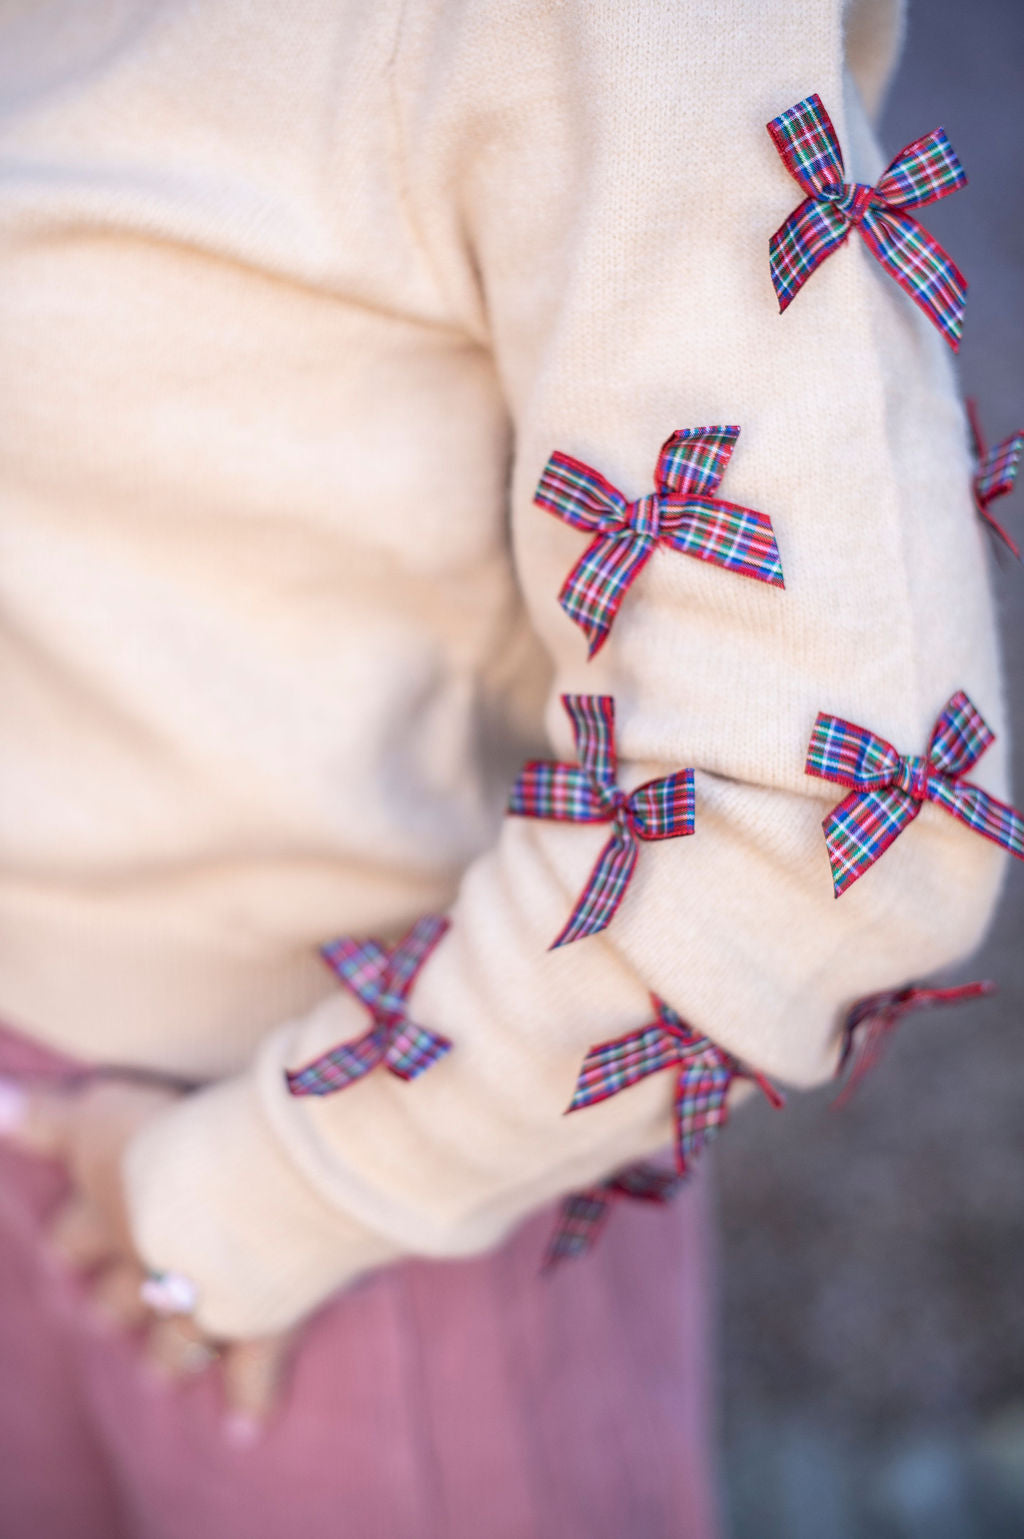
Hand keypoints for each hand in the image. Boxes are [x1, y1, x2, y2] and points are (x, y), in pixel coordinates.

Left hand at [1, 1075, 294, 1439]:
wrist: (240, 1191)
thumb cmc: (168, 1140)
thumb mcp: (100, 1114)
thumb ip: (47, 1117)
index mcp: (114, 1217)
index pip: (77, 1239)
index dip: (71, 1244)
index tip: (63, 1252)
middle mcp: (148, 1269)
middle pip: (120, 1299)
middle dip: (113, 1307)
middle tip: (103, 1318)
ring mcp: (201, 1305)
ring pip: (176, 1340)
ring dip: (168, 1355)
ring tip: (161, 1372)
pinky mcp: (259, 1323)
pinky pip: (254, 1370)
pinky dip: (251, 1396)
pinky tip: (245, 1424)